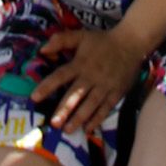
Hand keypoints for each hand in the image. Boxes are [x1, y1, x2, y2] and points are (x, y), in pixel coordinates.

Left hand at [31, 17, 147, 138]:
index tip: (34, 97)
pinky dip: (97, 119)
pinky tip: (88, 129)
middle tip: (54, 123)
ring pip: (90, 105)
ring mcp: (104, 86)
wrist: (131, 43)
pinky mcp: (116, 93)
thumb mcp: (81, 36)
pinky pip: (105, 108)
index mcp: (80, 63)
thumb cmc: (102, 41)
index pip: (60, 76)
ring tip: (68, 130)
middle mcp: (91, 76)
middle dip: (65, 109)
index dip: (47, 86)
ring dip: (79, 118)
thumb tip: (42, 49)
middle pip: (75, 95)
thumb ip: (61, 40)